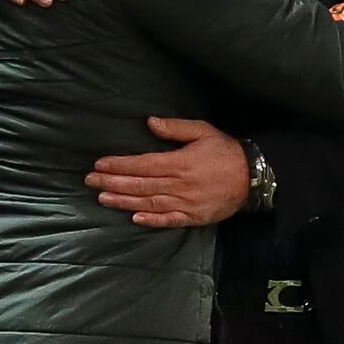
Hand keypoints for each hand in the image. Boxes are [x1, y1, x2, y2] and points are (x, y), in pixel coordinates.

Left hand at [85, 117, 249, 227]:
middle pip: (140, 184)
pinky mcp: (193, 217)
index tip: (100, 164)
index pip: (142, 164)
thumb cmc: (225, 150)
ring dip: (124, 201)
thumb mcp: (202, 131)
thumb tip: (150, 122)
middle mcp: (179, 185)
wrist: (252, 176)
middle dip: (113, 182)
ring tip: (103, 198)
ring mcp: (186, 203)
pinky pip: (169, 220)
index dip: (119, 165)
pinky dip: (151, 220)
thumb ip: (175, 128)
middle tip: (90, 180)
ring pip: (149, 203)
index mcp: (179, 163)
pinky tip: (134, 218)